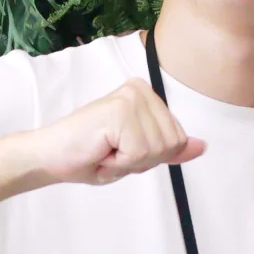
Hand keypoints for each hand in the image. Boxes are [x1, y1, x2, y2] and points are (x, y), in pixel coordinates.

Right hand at [32, 80, 205, 185]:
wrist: (51, 156)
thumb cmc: (89, 155)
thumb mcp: (138, 155)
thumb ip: (170, 149)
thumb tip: (202, 147)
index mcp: (147, 95)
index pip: (177, 138)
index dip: (151, 156)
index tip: (122, 150)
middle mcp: (141, 90)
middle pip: (171, 144)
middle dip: (142, 160)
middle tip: (112, 152)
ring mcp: (131, 98)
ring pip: (157, 150)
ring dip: (129, 162)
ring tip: (105, 150)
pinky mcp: (120, 111)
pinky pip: (139, 153)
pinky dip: (119, 163)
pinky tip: (101, 151)